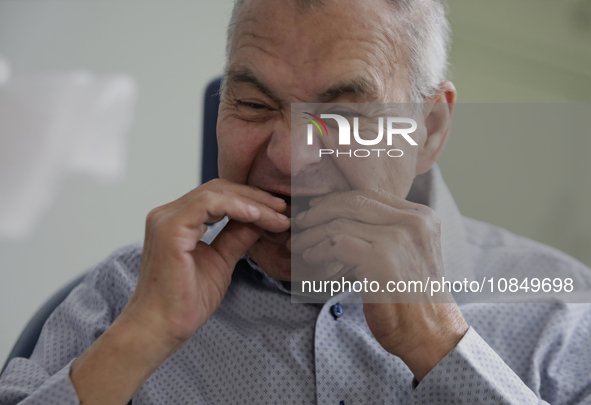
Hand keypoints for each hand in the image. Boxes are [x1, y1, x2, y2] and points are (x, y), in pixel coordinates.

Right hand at [120, 179, 289, 349]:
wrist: (160, 329)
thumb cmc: (185, 302)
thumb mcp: (221, 261)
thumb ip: (237, 237)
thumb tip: (261, 220)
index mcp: (177, 221)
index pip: (219, 196)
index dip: (251, 200)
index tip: (280, 214)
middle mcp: (168, 214)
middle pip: (219, 189)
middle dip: (256, 197)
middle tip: (284, 210)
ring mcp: (166, 219)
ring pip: (217, 193)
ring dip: (252, 203)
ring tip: (278, 217)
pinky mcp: (170, 228)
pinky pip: (208, 204)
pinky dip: (236, 206)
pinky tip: (258, 216)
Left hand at [290, 190, 468, 380]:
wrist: (432, 335)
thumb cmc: (413, 299)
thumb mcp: (406, 252)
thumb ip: (385, 230)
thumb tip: (341, 215)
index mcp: (422, 216)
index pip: (370, 195)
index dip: (337, 199)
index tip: (316, 209)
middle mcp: (414, 221)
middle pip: (354, 202)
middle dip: (320, 210)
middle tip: (300, 222)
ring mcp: (398, 239)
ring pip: (340, 223)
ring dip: (312, 234)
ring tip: (298, 243)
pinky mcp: (382, 260)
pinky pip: (336, 244)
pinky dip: (318, 250)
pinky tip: (310, 257)